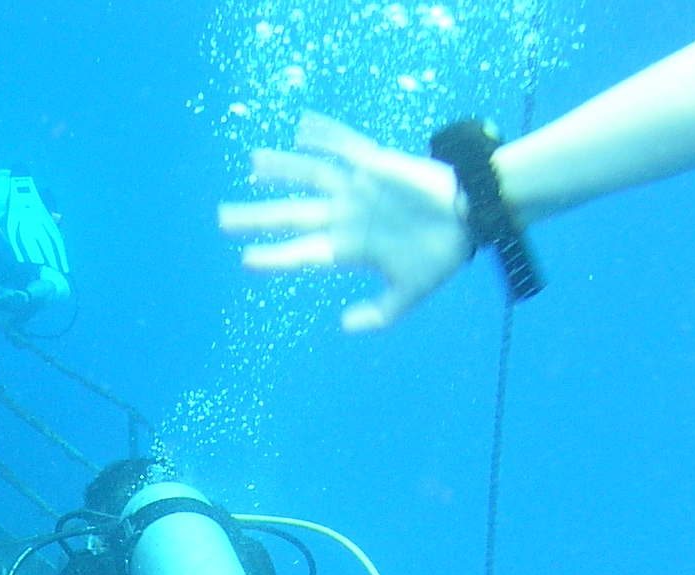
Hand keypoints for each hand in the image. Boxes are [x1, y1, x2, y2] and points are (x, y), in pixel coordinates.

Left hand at [218, 112, 474, 331]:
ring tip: (251, 166)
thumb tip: (344, 325)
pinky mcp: (376, 163)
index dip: (274, 256)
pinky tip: (298, 128)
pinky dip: (323, 135)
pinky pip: (344, 145)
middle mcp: (345, 216)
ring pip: (309, 176)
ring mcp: (357, 188)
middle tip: (221, 219)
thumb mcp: (408, 294)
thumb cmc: (441, 257)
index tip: (246, 260)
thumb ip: (378, 313)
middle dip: (256, 217)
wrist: (472, 220)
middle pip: (291, 214)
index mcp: (348, 248)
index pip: (301, 253)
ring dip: (280, 170)